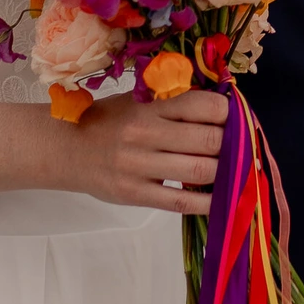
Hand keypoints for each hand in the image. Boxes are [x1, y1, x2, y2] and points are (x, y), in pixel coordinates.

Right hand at [54, 88, 228, 214]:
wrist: (64, 149)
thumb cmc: (105, 122)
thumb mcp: (135, 101)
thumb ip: (171, 104)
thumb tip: (219, 108)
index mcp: (148, 108)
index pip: (201, 106)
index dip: (226, 112)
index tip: (232, 118)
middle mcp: (145, 135)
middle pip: (208, 140)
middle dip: (231, 144)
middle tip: (238, 146)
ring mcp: (140, 167)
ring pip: (200, 170)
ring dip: (224, 171)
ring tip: (232, 169)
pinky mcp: (136, 194)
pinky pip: (182, 201)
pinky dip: (208, 201)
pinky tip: (221, 197)